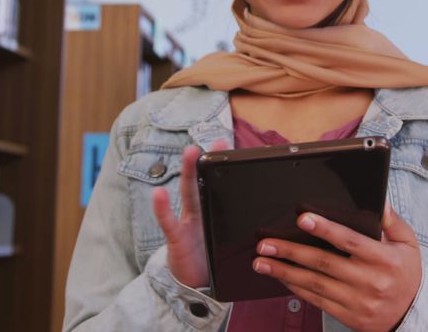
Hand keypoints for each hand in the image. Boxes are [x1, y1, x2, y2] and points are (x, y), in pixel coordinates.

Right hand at [151, 141, 227, 288]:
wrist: (196, 286)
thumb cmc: (213, 259)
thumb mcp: (229, 239)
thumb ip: (241, 224)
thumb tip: (268, 212)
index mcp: (212, 212)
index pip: (218, 185)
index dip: (222, 166)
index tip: (230, 144)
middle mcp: (198, 212)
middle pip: (201, 182)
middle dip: (206, 161)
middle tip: (214, 141)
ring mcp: (186, 223)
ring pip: (188, 194)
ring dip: (189, 172)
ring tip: (191, 152)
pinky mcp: (176, 239)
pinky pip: (169, 222)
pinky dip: (162, 208)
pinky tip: (158, 194)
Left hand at [252, 202, 421, 331]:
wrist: (414, 314)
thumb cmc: (406, 273)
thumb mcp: (407, 244)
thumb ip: (391, 221)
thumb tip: (379, 199)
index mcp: (384, 259)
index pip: (350, 241)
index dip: (325, 229)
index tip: (302, 218)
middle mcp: (370, 281)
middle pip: (324, 263)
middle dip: (291, 252)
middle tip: (266, 243)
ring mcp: (358, 301)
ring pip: (315, 284)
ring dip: (285, 272)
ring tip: (262, 262)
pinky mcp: (349, 316)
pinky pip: (317, 301)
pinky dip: (297, 288)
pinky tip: (281, 278)